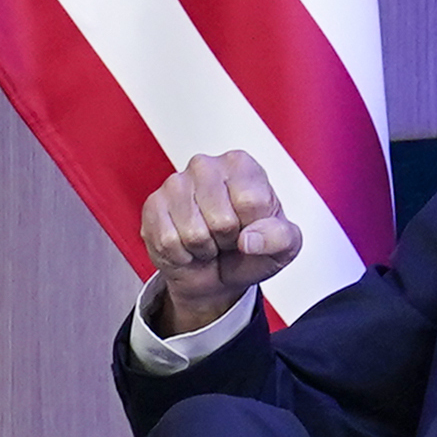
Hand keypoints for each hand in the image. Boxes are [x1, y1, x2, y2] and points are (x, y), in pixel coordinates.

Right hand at [140, 152, 301, 336]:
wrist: (217, 271)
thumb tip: (249, 239)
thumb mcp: (284, 246)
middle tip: (227, 237)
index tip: (251, 228)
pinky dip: (181, 255)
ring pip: (193, 234)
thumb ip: (279, 238)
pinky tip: (187, 246)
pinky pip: (169, 242)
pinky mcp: (153, 206)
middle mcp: (206, 166)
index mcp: (242, 165)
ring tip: (208, 241)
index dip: (254, 227)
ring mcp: (175, 184)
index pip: (252, 202)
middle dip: (227, 240)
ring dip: (204, 249)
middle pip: (222, 220)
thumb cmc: (251, 248)